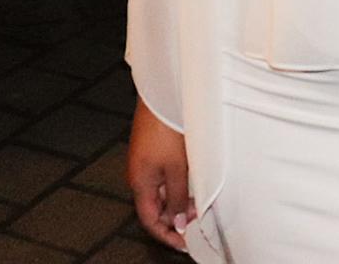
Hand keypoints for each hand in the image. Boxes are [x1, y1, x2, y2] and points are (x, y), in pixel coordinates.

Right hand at [127, 98, 194, 250]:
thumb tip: (177, 222)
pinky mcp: (154, 153)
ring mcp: (146, 164)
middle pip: (156, 208)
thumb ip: (177, 199)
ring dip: (179, 203)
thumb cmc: (165, 127)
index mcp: (139, 182)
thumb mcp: (177, 169)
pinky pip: (165, 179)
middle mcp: (139, 175)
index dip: (166, 235)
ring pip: (162, 194)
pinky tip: (194, 187)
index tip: (184, 243)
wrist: (164, 96)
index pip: (149, 220)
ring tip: (199, 206)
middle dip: (176, 219)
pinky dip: (179, 187)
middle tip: (196, 223)